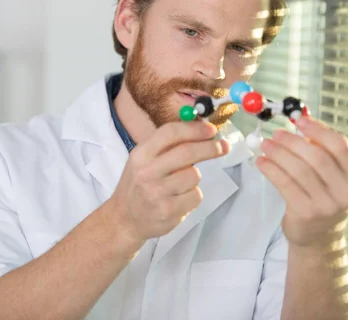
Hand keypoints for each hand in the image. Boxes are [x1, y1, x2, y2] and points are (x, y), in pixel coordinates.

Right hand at [108, 121, 228, 242]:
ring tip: (180, 185)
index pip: (170, 133)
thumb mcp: (144, 160)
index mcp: (141, 154)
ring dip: (194, 178)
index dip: (194, 129)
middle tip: (223, 146)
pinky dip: (193, 196)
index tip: (211, 130)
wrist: (125, 219)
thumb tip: (201, 130)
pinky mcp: (168, 211)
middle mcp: (147, 172)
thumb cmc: (140, 184)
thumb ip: (167, 146)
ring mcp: (157, 193)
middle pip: (187, 152)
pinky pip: (196, 196)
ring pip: (194, 175)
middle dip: (210, 147)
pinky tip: (179, 199)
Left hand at [256, 117, 347, 247]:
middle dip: (293, 141)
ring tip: (266, 145)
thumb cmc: (323, 197)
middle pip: (317, 157)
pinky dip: (271, 169)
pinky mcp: (307, 213)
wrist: (320, 236)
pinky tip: (262, 162)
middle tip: (277, 133)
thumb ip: (321, 150)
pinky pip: (285, 184)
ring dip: (279, 153)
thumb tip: (300, 121)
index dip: (319, 130)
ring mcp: (327, 204)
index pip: (340, 146)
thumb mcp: (331, 175)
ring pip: (299, 170)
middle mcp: (346, 191)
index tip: (299, 120)